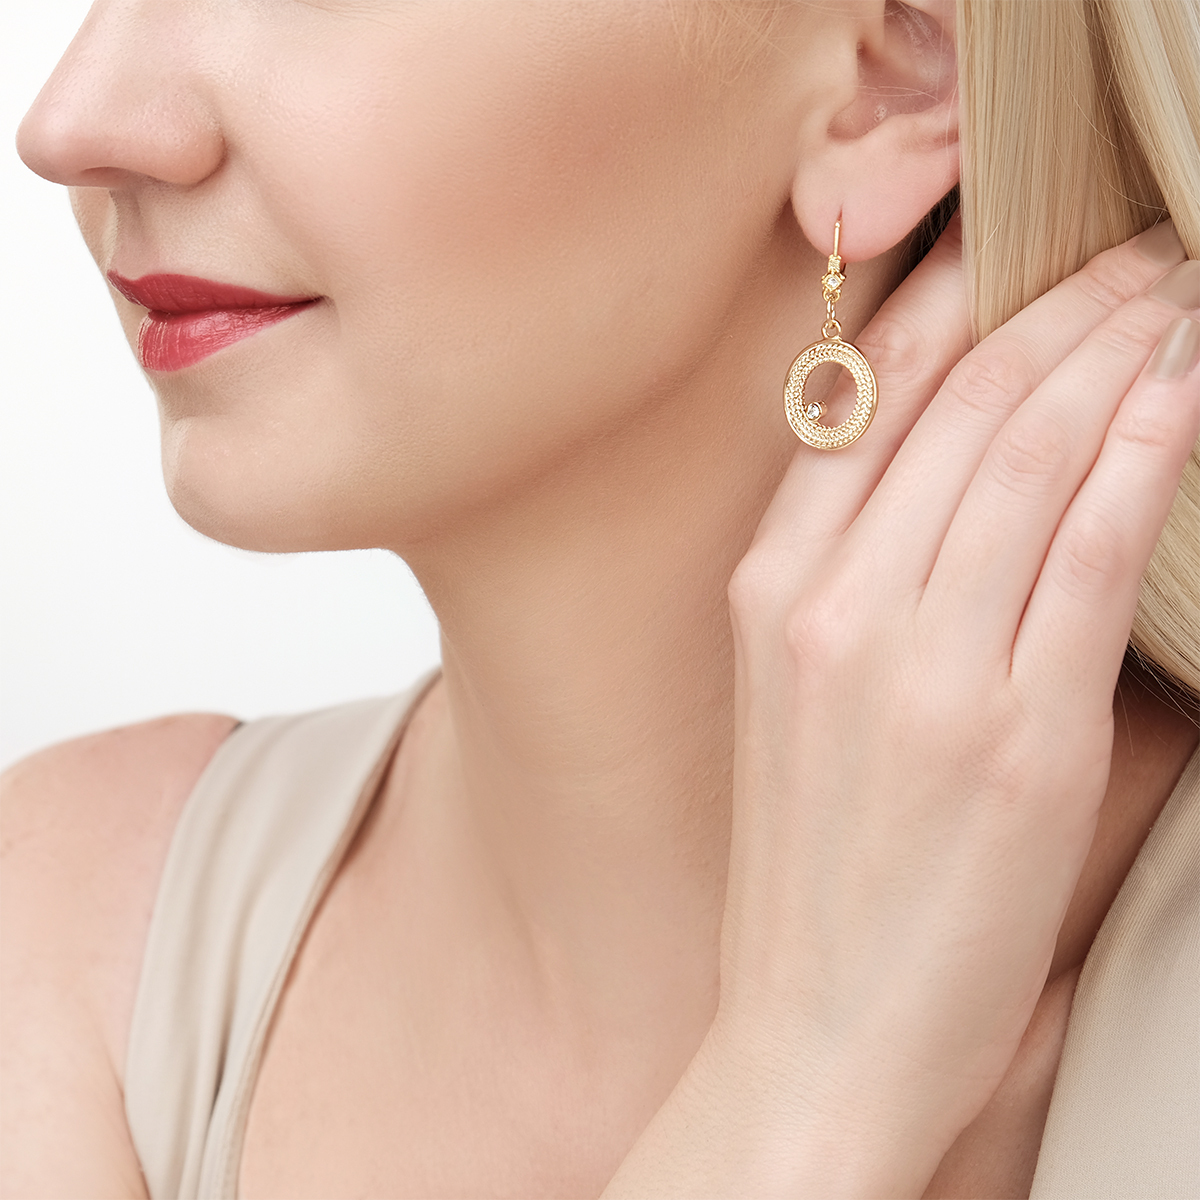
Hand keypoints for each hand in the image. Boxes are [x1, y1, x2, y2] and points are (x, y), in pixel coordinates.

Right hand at [605, 215, 1198, 1196]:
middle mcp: (830, 604)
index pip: (869, 400)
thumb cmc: (815, 865)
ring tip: (1178, 292)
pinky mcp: (1011, 731)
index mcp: (769, 589)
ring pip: (1029, 454)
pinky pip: (1089, 548)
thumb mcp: (799, 698)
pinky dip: (1146, 451)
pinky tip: (1187, 386)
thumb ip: (869, 580)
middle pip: (959, 405)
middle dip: (1061, 304)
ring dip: (1118, 354)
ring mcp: (915, 662)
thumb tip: (981, 479)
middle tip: (1133, 246)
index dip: (956, 302)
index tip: (1023, 246)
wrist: (814, 1026)